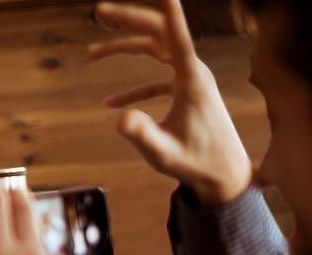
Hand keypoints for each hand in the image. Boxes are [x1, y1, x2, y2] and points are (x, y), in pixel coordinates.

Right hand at [90, 0, 250, 205]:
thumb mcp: (163, 153)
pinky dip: (134, 86)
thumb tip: (117, 118)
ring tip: (92, 52)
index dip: (167, 12)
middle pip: (160, 34)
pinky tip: (111, 103)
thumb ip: (142, 134)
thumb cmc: (196, 164)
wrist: (224, 176)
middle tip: (100, 10)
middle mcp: (193, 73)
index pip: (178, 37)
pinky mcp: (187, 93)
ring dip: (126, 47)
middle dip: (131, 20)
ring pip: (157, 51)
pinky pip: (157, 79)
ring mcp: (191, 82)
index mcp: (192, 81)